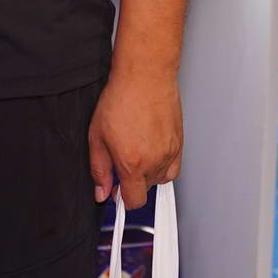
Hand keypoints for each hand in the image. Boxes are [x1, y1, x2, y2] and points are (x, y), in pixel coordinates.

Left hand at [89, 64, 182, 206]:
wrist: (145, 76)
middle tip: (123, 162)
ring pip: (160, 179)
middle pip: (146, 190)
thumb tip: (102, 190)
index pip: (134, 201)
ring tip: (138, 150)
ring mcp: (169, 152)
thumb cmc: (122, 99)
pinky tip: (152, 150)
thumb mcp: (97, 136)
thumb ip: (99, 169)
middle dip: (133, 182)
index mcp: (132, 164)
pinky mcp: (179, 143)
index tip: (117, 190)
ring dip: (148, 173)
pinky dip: (163, 165)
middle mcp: (154, 161)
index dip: (123, 198)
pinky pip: (174, 167)